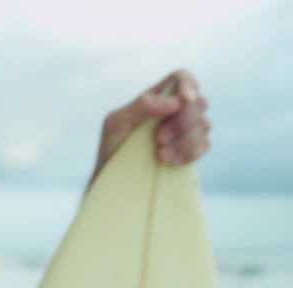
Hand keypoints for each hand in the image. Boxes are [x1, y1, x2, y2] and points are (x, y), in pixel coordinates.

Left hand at [90, 69, 210, 183]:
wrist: (115, 179)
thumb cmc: (112, 146)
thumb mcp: (116, 124)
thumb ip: (140, 107)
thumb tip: (174, 102)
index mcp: (157, 97)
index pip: (182, 78)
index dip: (188, 84)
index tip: (185, 100)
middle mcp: (175, 110)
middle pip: (199, 102)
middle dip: (183, 121)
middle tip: (159, 139)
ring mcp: (186, 129)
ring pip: (204, 124)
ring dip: (184, 141)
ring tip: (160, 155)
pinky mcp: (191, 149)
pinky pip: (205, 144)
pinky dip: (191, 153)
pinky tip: (171, 161)